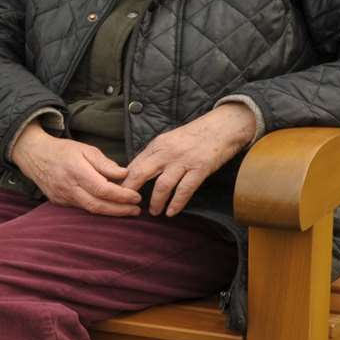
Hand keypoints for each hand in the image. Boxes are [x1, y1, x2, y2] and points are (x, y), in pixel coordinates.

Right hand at [10, 121, 141, 216]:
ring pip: (90, 210)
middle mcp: (68, 187)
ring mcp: (62, 197)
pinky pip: (81, 208)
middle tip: (136, 210)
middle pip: (97, 205)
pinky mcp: (59, 202)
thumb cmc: (63, 150)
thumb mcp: (85, 149)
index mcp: (76, 170)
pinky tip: (109, 207)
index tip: (136, 196)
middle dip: (119, 210)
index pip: (103, 189)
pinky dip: (97, 209)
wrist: (34, 155)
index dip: (122, 195)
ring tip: (127, 211)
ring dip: (111, 212)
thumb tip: (124, 174)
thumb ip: (104, 163)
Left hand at [121, 103, 256, 216]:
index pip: (134, 164)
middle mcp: (167, 152)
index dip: (123, 181)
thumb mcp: (169, 140)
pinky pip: (185, 189)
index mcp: (157, 145)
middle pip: (141, 173)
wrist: (223, 127)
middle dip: (130, 192)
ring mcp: (183, 160)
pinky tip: (171, 212)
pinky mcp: (200, 168)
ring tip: (153, 212)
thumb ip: (154, 155)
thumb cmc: (195, 136)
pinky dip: (177, 203)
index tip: (116, 194)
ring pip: (162, 185)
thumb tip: (135, 172)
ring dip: (155, 201)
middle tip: (126, 206)